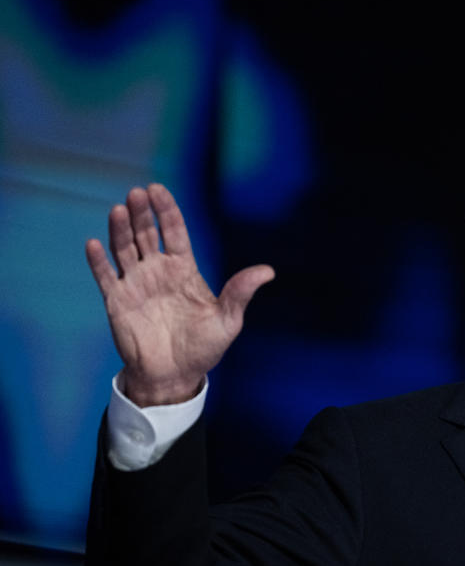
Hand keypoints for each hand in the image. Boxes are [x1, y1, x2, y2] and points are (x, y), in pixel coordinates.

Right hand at [85, 184, 273, 405]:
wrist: (175, 376)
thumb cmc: (204, 348)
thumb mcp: (228, 320)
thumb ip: (240, 293)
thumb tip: (268, 271)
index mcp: (184, 269)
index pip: (173, 231)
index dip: (166, 209)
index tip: (157, 189)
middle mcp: (158, 271)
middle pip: (146, 233)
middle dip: (141, 213)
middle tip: (136, 193)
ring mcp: (136, 283)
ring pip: (124, 249)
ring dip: (119, 230)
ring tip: (119, 210)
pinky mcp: (117, 301)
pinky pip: (105, 276)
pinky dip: (98, 260)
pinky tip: (94, 243)